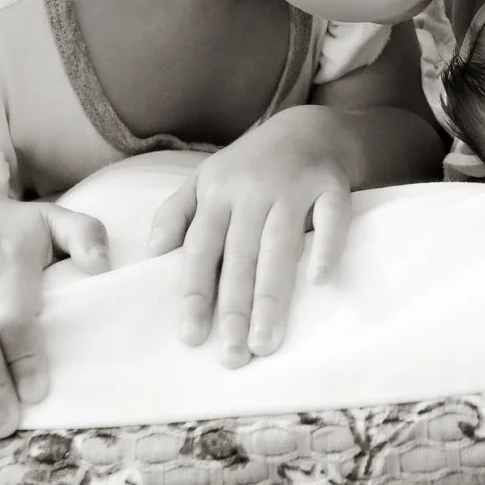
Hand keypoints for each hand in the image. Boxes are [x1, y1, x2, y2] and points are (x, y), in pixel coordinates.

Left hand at [145, 108, 357, 366]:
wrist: (311, 127)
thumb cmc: (251, 166)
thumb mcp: (205, 180)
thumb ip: (175, 215)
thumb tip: (152, 256)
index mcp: (217, 194)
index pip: (200, 250)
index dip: (195, 294)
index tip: (190, 337)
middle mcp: (251, 190)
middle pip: (240, 256)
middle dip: (234, 309)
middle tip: (231, 356)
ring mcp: (293, 185)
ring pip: (280, 246)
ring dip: (273, 296)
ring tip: (266, 342)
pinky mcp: (331, 183)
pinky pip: (332, 218)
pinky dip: (327, 247)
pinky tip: (322, 282)